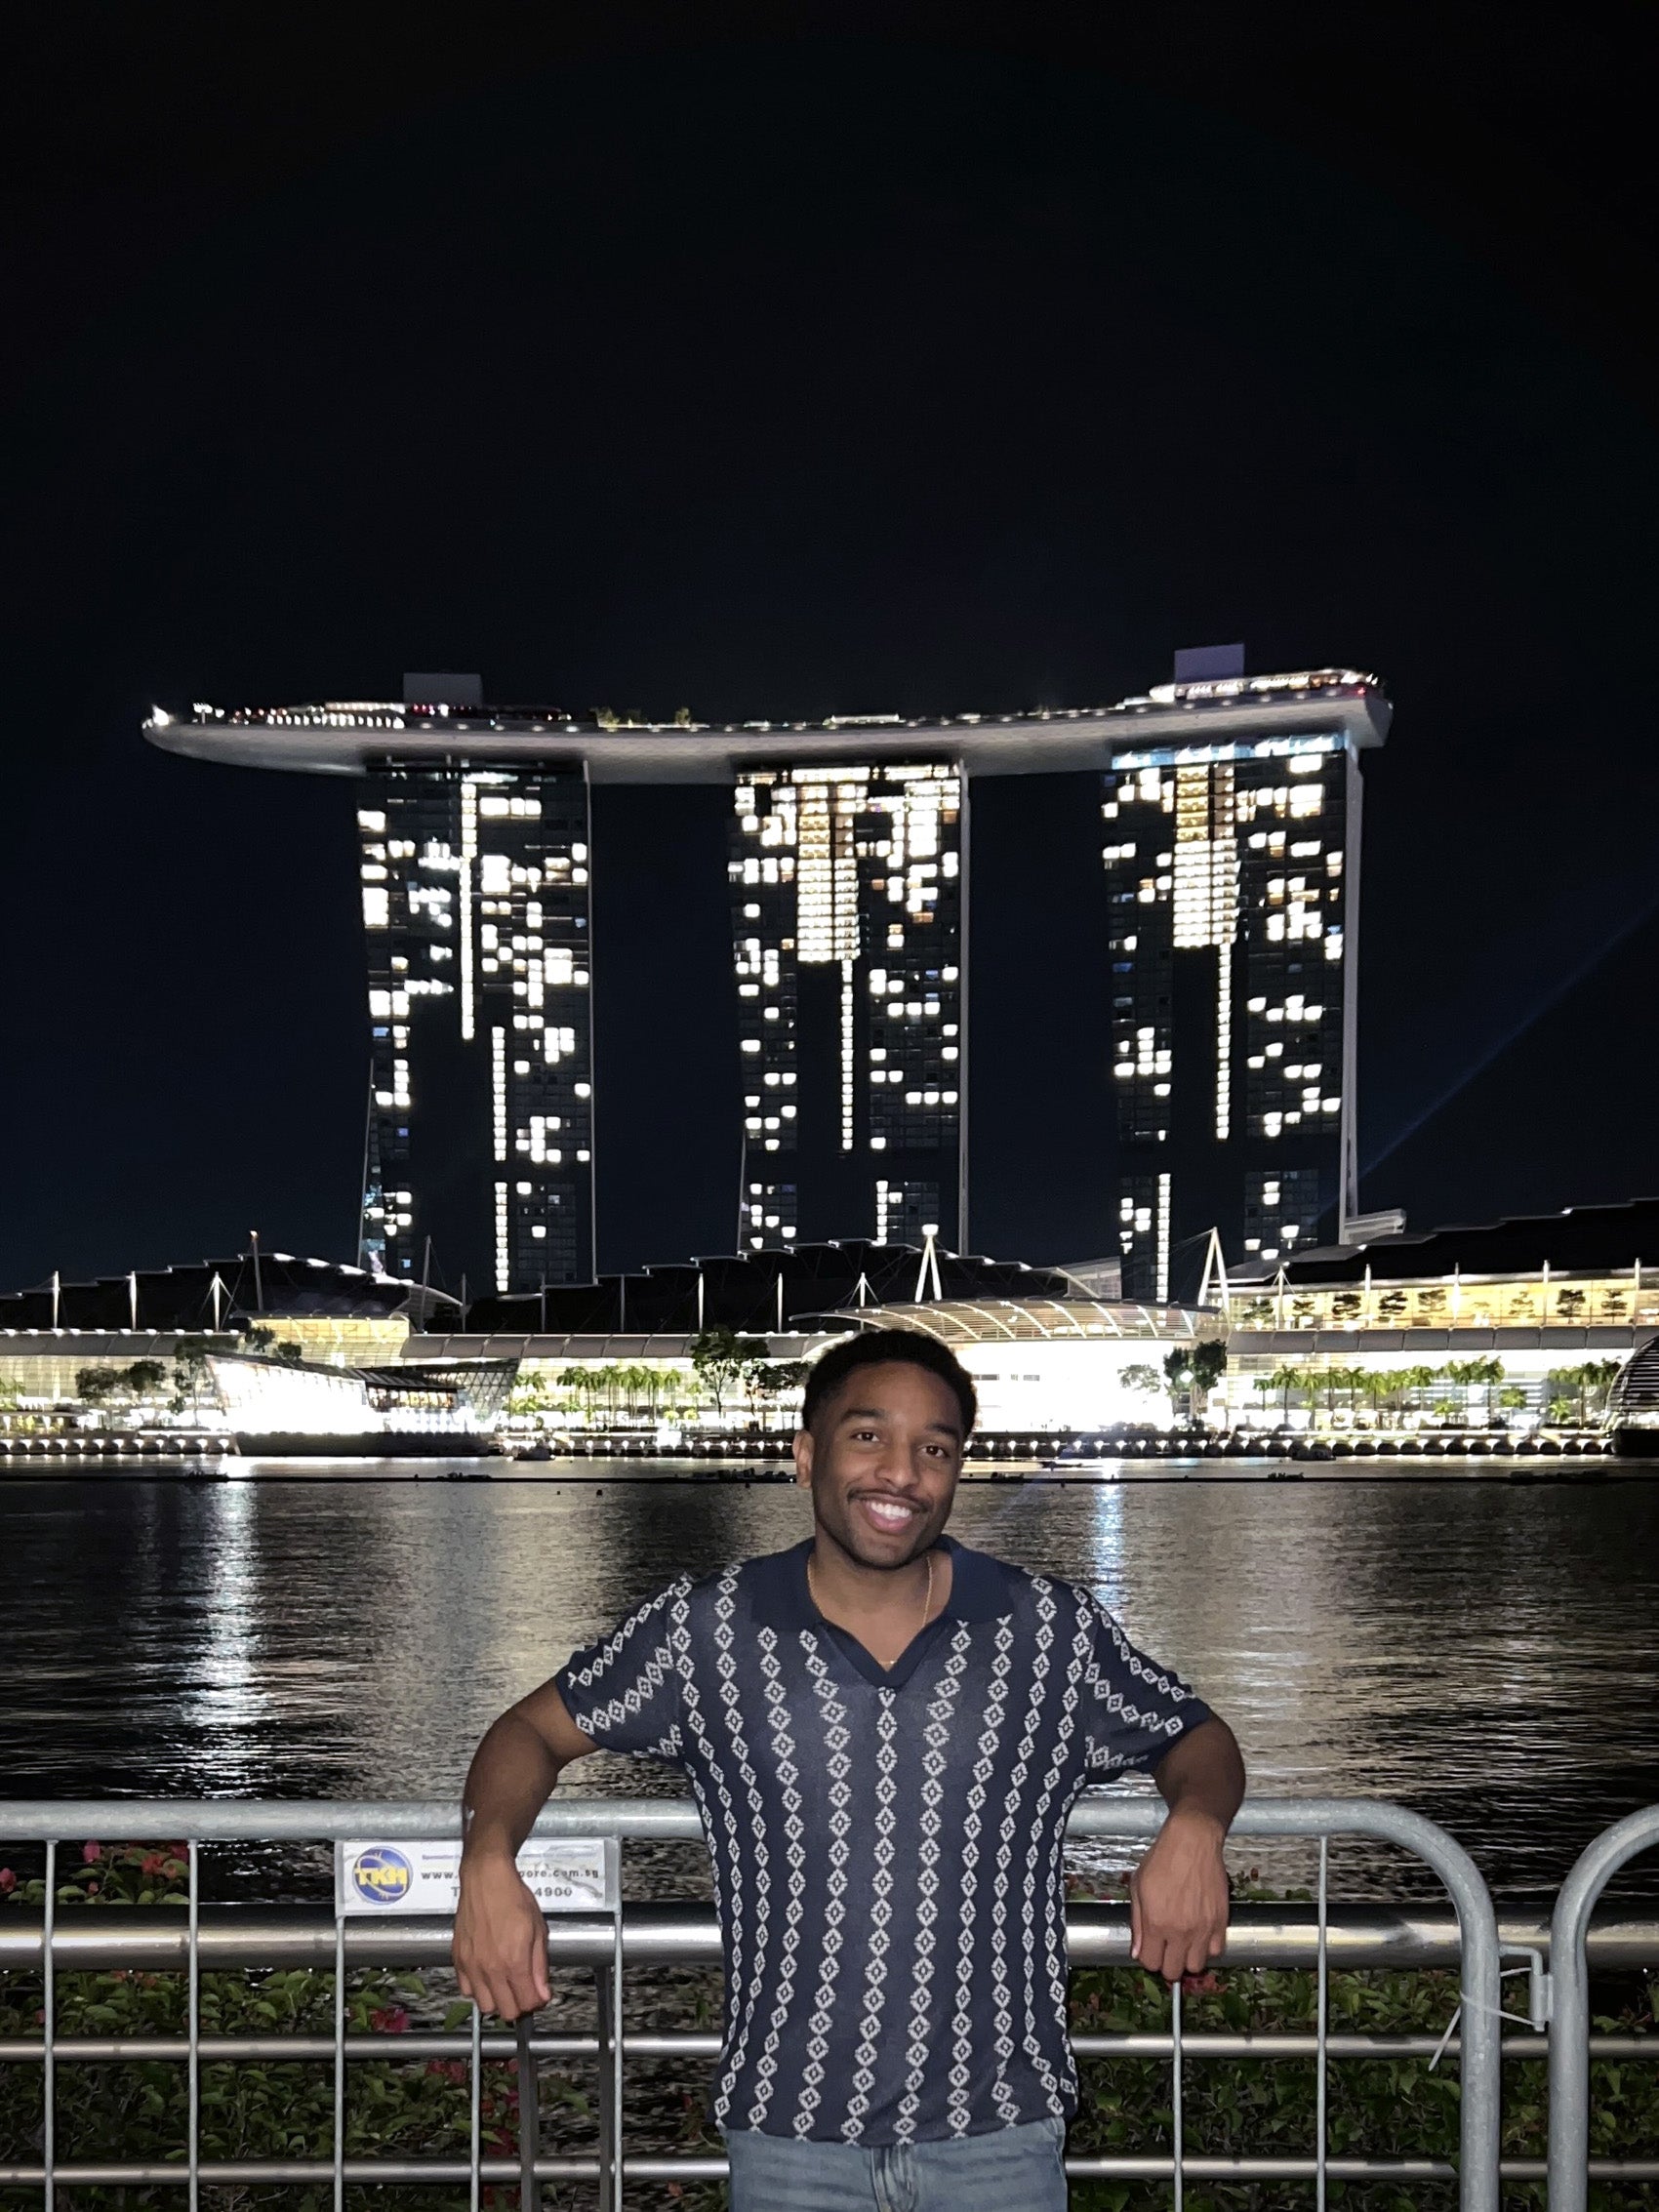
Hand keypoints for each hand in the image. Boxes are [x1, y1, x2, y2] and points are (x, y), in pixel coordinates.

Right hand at [453, 1850, 549, 2019]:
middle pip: (506, 2011)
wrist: (486, 1879)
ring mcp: (472, 1966)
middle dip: (519, 2005)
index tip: (539, 1994)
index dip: (537, 2001)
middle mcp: (491, 1968)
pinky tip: (487, 1975)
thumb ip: (540, 1965)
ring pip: (485, 2006)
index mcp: (514, 1961)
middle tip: (523, 1990)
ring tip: (505, 1983)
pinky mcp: (459, 1960)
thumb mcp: (538, 1929)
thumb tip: (543, 1992)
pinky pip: (466, 1990)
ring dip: (497, 2000)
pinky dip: (477, 1989)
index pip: (527, 2003)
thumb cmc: (512, 1897)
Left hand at [1129, 1807, 1229, 1983]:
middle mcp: (1180, 1931)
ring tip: (1184, 1941)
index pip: (1151, 1963)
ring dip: (1188, 1957)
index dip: (1149, 1957)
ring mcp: (1203, 1928)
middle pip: (1173, 1971)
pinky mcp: (1220, 1921)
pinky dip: (1208, 1947)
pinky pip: (1216, 1950)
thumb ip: (1137, 1923)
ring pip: (1196, 1966)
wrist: (1192, 1840)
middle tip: (1167, 1948)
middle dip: (1167, 1963)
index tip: (1151, 1948)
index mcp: (1156, 1923)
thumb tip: (1137, 1952)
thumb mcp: (1138, 1886)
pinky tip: (1200, 1932)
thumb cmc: (1163, 1858)